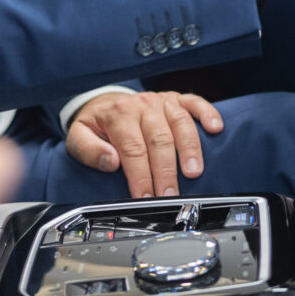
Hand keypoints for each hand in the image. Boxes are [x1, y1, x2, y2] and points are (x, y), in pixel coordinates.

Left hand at [65, 91, 222, 198]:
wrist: (105, 100)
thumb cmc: (96, 123)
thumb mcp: (78, 136)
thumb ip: (88, 150)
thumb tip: (110, 161)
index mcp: (118, 115)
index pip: (132, 149)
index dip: (140, 175)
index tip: (145, 197)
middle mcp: (142, 106)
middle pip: (159, 139)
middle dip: (166, 171)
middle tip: (170, 195)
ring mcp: (161, 101)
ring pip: (180, 123)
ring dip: (189, 148)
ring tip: (194, 172)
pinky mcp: (176, 99)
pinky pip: (195, 102)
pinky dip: (208, 113)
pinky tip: (216, 128)